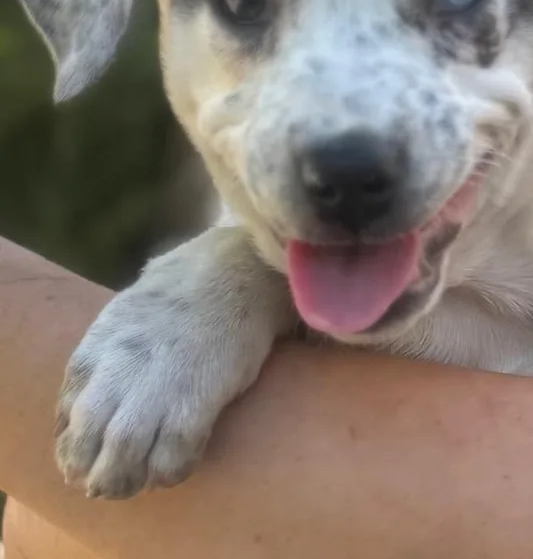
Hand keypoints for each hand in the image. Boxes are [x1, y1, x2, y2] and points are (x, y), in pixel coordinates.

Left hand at [54, 227, 294, 498]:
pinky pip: (173, 454)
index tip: (88, 449)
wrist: (243, 269)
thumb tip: (99, 372)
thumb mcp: (134, 304)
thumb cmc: (193, 283)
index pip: (69, 405)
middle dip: (91, 468)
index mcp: (104, 338)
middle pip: (88, 435)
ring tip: (136, 482)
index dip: (74, 437)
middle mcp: (123, 362)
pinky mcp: (200, 395)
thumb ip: (112, 341)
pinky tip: (176, 465)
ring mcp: (160, 381)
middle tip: (105, 479)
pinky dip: (169, 471)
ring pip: (123, 453)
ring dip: (125, 479)